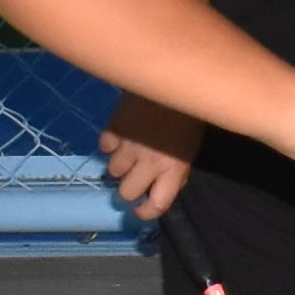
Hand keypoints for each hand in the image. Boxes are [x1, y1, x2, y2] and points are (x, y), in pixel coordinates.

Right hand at [99, 92, 200, 222]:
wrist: (176, 81)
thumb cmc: (189, 118)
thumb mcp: (190, 152)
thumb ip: (176, 174)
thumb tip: (159, 189)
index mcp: (173, 171)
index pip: (155, 206)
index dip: (146, 213)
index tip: (141, 210)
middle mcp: (149, 163)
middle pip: (126, 193)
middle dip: (130, 189)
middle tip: (134, 178)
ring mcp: (129, 146)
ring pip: (112, 171)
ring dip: (120, 165)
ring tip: (129, 153)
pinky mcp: (114, 129)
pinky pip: (103, 147)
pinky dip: (110, 144)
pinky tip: (120, 137)